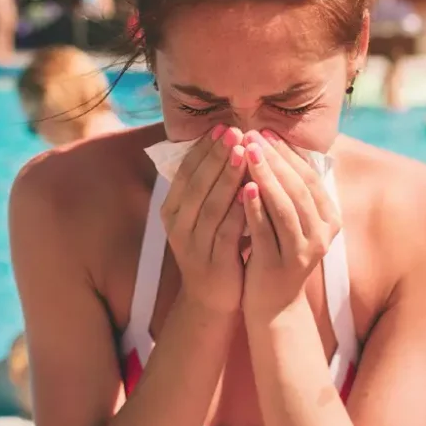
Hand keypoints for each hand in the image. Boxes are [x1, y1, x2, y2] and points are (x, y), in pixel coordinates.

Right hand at [159, 125, 248, 314]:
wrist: (211, 297)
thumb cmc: (213, 247)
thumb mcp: (203, 215)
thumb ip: (208, 186)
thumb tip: (225, 143)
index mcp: (172, 210)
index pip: (185, 172)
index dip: (203, 149)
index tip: (221, 127)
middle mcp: (178, 226)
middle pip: (197, 184)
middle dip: (216, 156)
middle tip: (234, 131)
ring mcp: (193, 245)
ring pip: (211, 205)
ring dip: (227, 177)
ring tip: (243, 152)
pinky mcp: (214, 261)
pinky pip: (227, 230)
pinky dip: (239, 209)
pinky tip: (253, 190)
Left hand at [239, 131, 340, 319]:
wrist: (273, 307)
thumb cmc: (278, 254)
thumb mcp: (292, 222)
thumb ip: (290, 191)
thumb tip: (274, 145)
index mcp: (330, 220)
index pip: (310, 177)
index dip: (288, 153)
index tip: (266, 131)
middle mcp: (322, 235)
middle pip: (299, 188)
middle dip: (275, 159)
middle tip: (253, 134)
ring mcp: (302, 252)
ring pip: (285, 207)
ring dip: (267, 176)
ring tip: (249, 152)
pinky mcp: (279, 265)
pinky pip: (266, 231)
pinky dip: (255, 208)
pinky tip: (243, 188)